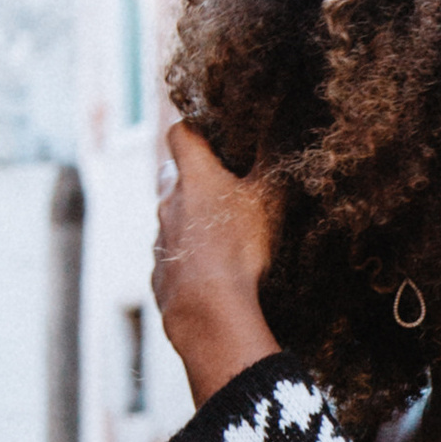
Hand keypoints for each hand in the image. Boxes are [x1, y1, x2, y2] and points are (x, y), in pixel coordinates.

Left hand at [154, 121, 280, 406]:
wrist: (209, 311)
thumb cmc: (240, 248)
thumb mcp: (268, 199)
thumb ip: (270, 165)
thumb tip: (280, 130)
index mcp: (193, 177)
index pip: (180, 134)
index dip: (194, 129)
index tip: (212, 135)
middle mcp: (168, 203)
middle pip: (171, 176)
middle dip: (190, 176)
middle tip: (222, 186)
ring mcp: (160, 240)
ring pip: (170, 218)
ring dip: (189, 219)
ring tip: (222, 236)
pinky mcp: (160, 274)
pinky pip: (172, 257)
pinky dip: (187, 257)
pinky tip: (212, 274)